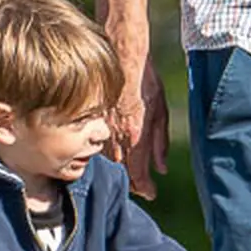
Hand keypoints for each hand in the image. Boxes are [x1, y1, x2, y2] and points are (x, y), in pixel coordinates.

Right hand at [110, 54, 169, 199]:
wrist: (120, 57)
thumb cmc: (145, 82)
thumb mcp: (161, 112)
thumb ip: (161, 143)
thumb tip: (161, 168)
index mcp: (135, 137)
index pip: (138, 175)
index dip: (145, 188)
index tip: (151, 193)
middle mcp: (115, 139)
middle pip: (122, 172)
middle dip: (133, 181)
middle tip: (142, 184)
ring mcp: (100, 131)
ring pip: (109, 161)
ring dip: (121, 166)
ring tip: (130, 167)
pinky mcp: (89, 123)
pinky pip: (98, 145)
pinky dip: (108, 151)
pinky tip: (115, 148)